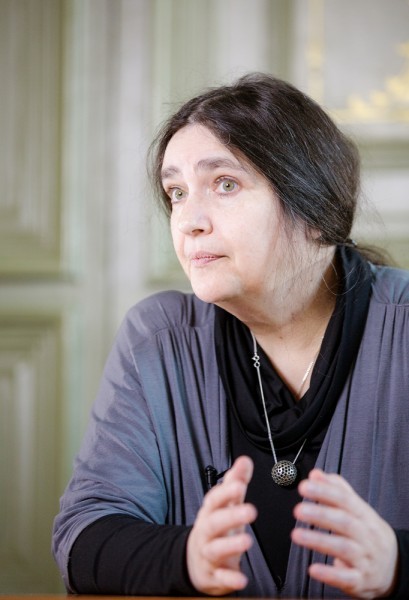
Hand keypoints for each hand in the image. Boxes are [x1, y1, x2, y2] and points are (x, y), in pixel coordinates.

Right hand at [186, 455, 256, 595]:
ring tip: (247, 541)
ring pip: (216, 549)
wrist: (194, 560)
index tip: (240, 484)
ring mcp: (208, 554)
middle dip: (231, 516)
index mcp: (210, 512)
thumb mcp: (224, 504)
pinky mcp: (214, 575)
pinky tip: (242, 578)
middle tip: (251, 511)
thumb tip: (244, 460)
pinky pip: (220, 578)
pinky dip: (229, 579)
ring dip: (231, 545)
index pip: (214, 499)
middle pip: (214, 523)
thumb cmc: (216, 526)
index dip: (226, 492)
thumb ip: (235, 482)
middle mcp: (206, 532)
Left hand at [291, 468, 398, 598]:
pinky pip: (347, 578)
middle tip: (298, 510)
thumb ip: (337, 490)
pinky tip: (313, 569)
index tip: (304, 486)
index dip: (324, 492)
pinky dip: (330, 574)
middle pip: (345, 522)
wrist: (394, 567)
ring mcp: (365, 559)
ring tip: (296, 535)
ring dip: (319, 541)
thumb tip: (315, 474)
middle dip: (320, 515)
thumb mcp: (358, 510)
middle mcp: (367, 536)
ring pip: (343, 549)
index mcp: (365, 515)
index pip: (345, 500)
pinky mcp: (360, 580)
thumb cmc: (368, 533)